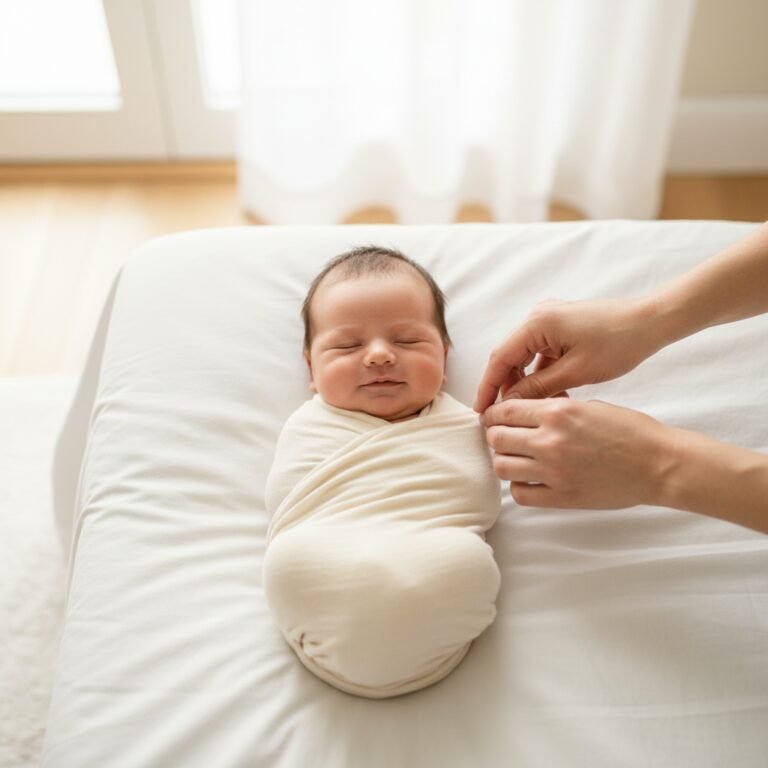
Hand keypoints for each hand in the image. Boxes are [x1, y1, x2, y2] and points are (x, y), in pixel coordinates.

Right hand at [474, 297, 658, 410]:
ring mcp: (549, 319)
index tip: (481, 411)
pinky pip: (540, 353)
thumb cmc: (619, 343)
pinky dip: (541, 373)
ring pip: (525, 357)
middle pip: (510, 357)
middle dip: (507, 387)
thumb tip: (510, 402)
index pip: (500, 358)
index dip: (488, 387)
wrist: (651, 321)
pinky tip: (551, 394)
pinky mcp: (560, 326)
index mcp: (537, 323)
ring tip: (532, 409)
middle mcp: (538, 316)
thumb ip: (538, 388)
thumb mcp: (576, 372)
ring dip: (526, 382)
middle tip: (505, 416)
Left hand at [481, 397, 673, 508]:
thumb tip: (528, 410)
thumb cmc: (630, 430)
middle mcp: (550, 440)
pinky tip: (530, 480)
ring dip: (504, 461)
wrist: (658, 464)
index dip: (493, 414)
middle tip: (503, 438)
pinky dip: (519, 486)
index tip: (492, 418)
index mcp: (557, 412)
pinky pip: (520, 494)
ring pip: (502, 466)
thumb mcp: (589, 406)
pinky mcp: (562, 496)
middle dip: (495, 436)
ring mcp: (554, 471)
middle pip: (497, 438)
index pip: (505, 410)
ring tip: (516, 459)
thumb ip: (555, 408)